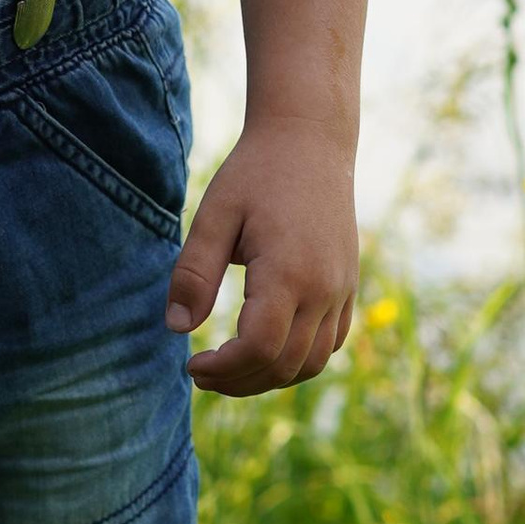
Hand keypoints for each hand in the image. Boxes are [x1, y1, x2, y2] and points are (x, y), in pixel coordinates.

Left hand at [166, 120, 359, 395]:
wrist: (311, 142)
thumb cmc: (256, 174)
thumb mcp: (214, 215)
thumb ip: (194, 273)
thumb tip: (176, 329)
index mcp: (288, 272)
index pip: (259, 348)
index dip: (224, 369)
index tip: (191, 364)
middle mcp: (323, 288)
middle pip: (285, 365)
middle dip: (239, 381)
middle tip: (200, 374)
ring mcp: (342, 290)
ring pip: (312, 363)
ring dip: (269, 377)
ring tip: (230, 370)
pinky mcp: (348, 286)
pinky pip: (329, 344)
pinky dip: (298, 361)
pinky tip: (265, 351)